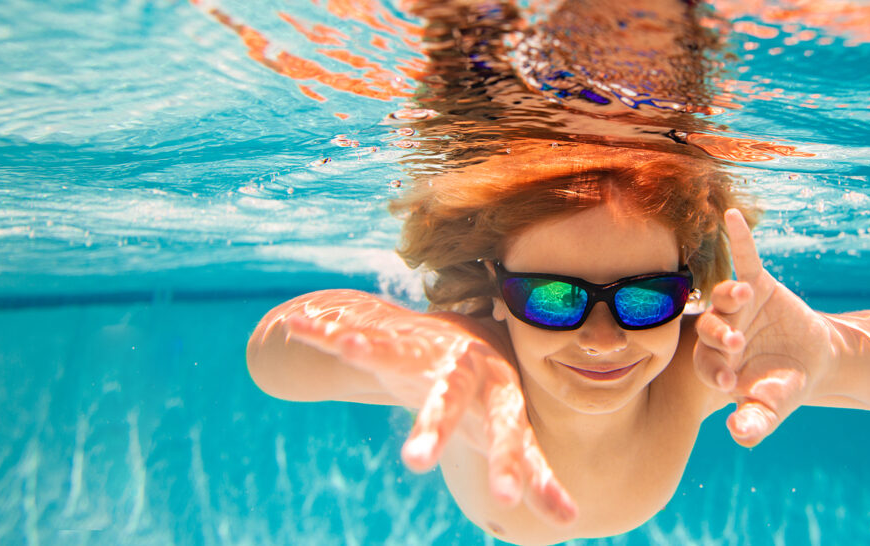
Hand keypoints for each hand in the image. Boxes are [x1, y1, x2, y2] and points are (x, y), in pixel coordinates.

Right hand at [283, 291, 577, 523]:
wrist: (458, 334)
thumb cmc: (485, 398)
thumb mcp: (507, 431)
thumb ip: (537, 474)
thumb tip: (571, 521)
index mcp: (499, 395)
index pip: (508, 434)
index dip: (509, 465)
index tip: (508, 500)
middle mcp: (465, 369)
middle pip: (448, 400)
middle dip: (431, 428)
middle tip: (414, 463)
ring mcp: (426, 352)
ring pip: (396, 357)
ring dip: (369, 351)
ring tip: (346, 347)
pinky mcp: (390, 340)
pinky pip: (356, 336)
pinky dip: (326, 334)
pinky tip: (298, 327)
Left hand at [693, 210, 837, 446]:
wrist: (815, 362)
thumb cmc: (783, 387)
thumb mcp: (774, 408)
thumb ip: (757, 422)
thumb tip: (740, 435)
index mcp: (713, 362)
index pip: (705, 364)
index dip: (714, 370)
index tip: (729, 381)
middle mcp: (718, 330)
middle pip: (708, 329)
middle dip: (720, 335)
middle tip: (736, 344)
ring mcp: (736, 306)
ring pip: (724, 297)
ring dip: (729, 295)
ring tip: (741, 294)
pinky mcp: (758, 284)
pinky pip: (745, 259)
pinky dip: (739, 239)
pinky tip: (731, 216)